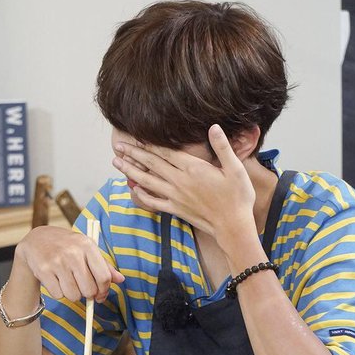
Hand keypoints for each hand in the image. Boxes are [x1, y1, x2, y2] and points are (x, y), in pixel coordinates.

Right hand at [15, 226, 123, 302]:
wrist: (37, 240)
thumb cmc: (68, 246)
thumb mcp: (87, 249)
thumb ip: (104, 265)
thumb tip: (121, 280)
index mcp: (87, 246)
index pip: (104, 277)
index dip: (104, 290)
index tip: (101, 295)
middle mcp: (73, 253)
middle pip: (89, 290)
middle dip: (88, 294)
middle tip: (82, 288)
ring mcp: (57, 262)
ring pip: (73, 296)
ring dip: (73, 294)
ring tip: (69, 282)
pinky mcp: (43, 271)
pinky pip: (58, 295)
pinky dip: (59, 293)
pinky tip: (56, 280)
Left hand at [112, 125, 255, 245]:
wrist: (233, 227)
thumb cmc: (238, 196)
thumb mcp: (235, 168)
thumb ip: (222, 147)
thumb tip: (214, 127)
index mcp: (193, 168)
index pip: (165, 153)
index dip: (149, 145)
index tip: (135, 138)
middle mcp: (180, 182)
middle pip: (152, 165)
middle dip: (133, 154)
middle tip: (117, 146)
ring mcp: (175, 197)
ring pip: (148, 181)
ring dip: (131, 171)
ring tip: (117, 163)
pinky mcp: (176, 210)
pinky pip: (154, 202)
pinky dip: (142, 195)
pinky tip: (133, 189)